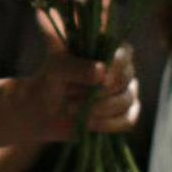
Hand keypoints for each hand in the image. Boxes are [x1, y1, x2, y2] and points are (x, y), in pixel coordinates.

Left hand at [22, 43, 140, 141]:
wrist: (44, 109)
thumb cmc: (51, 80)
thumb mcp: (55, 69)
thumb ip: (75, 66)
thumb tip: (102, 71)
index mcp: (109, 48)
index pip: (124, 52)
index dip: (116, 64)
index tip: (102, 78)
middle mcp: (122, 69)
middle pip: (124, 79)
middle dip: (97, 90)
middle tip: (69, 92)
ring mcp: (126, 92)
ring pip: (125, 101)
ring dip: (98, 107)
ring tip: (71, 107)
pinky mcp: (125, 115)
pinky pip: (128, 120)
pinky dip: (106, 123)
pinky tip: (86, 123)